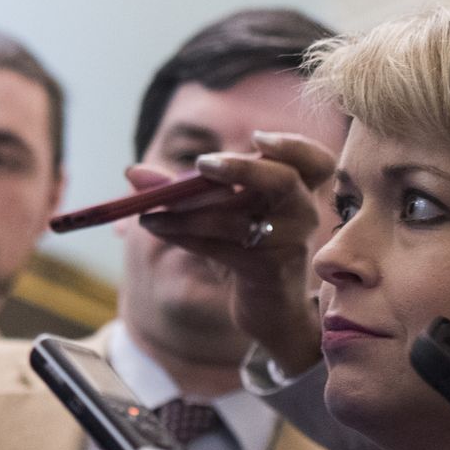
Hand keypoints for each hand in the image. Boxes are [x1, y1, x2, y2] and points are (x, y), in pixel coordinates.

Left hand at [133, 132, 336, 375]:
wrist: (268, 310)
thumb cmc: (246, 250)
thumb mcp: (220, 213)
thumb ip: (178, 189)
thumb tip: (132, 171)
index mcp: (298, 190)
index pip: (317, 161)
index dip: (293, 146)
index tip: (257, 139)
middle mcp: (301, 212)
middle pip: (285, 180)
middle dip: (241, 168)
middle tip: (200, 163)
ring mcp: (288, 243)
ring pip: (234, 219)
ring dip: (186, 211)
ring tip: (148, 208)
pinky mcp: (266, 270)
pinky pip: (219, 247)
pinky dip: (182, 234)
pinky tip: (153, 226)